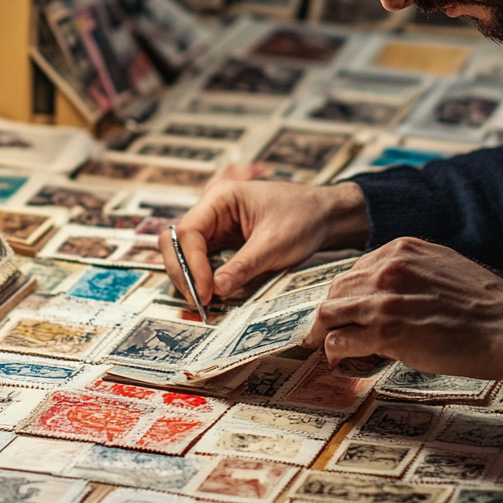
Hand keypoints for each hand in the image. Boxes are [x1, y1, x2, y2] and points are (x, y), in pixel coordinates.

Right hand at [159, 179, 368, 304]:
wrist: (324, 215)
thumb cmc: (302, 217)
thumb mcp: (274, 244)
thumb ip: (243, 266)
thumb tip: (215, 291)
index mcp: (219, 198)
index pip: (188, 233)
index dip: (191, 265)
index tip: (205, 292)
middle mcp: (211, 211)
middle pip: (177, 244)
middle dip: (184, 274)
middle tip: (200, 303)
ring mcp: (214, 228)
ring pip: (185, 255)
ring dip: (190, 279)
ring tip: (205, 304)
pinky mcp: (222, 244)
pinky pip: (202, 262)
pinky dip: (202, 280)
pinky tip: (212, 296)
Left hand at [307, 237, 502, 376]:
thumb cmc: (484, 304)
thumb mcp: (442, 267)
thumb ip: (410, 271)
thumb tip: (387, 290)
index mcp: (401, 250)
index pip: (355, 271)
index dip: (346, 295)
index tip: (345, 310)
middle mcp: (387, 269)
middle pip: (337, 291)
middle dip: (330, 314)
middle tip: (327, 333)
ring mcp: (384, 300)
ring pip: (329, 314)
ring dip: (325, 334)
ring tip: (329, 349)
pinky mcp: (385, 332)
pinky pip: (339, 341)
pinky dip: (334, 353)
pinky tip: (341, 361)